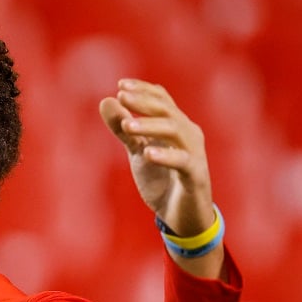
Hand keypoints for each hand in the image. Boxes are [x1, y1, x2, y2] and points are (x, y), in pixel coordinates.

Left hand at [99, 79, 214, 235]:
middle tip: (122, 96)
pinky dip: (165, 155)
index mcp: (176, 126)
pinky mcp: (196, 175)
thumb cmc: (161, 180)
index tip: (121, 85)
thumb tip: (105, 101)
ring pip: (175, 130)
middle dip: (144, 102)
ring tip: (127, 126)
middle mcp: (188, 134)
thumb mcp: (137, 152)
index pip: (162, 100)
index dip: (143, 90)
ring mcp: (194, 153)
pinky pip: (182, 161)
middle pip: (167, 110)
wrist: (182, 216)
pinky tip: (147, 153)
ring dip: (150, 126)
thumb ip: (123, 130)